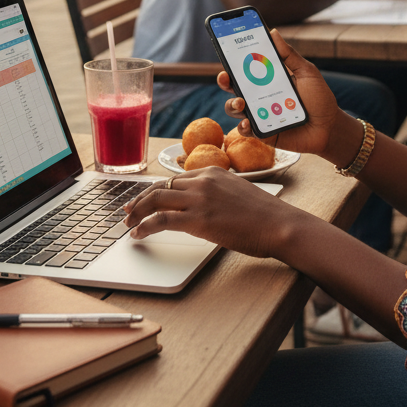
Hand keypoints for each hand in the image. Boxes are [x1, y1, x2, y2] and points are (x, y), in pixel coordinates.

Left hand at [123, 168, 303, 256]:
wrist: (279, 224)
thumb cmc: (265, 215)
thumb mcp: (238, 194)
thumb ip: (217, 194)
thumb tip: (201, 207)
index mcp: (213, 171)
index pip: (174, 178)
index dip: (154, 189)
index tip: (143, 199)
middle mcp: (203, 180)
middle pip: (160, 186)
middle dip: (139, 200)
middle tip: (127, 212)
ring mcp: (200, 198)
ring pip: (156, 199)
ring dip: (137, 213)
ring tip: (128, 225)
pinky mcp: (199, 219)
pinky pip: (161, 219)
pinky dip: (145, 226)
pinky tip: (138, 234)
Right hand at [217, 29, 358, 162]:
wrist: (330, 126)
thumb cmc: (319, 97)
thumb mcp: (306, 72)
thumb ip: (289, 55)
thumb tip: (273, 32)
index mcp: (268, 78)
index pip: (245, 68)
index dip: (233, 60)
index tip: (226, 51)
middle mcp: (260, 95)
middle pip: (234, 87)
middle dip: (225, 81)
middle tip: (225, 77)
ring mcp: (260, 114)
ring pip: (235, 108)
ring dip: (232, 104)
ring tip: (241, 103)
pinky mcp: (263, 132)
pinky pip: (246, 130)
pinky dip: (243, 127)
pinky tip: (248, 123)